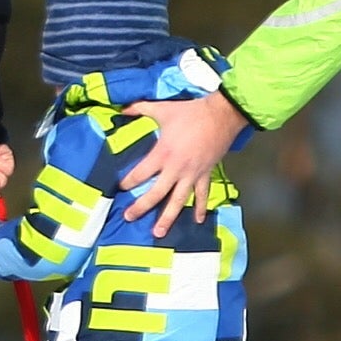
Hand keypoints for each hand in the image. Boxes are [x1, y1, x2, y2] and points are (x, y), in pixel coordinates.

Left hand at [119, 91, 245, 232]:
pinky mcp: (205, 175)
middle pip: (156, 193)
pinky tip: (199, 221)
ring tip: (159, 233)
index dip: (129, 181)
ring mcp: (192, 175)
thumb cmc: (191, 113)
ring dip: (168, 218)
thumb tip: (122, 107)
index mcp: (163, 154)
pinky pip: (202, 195)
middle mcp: (176, 169)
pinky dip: (201, 208)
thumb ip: (140, 108)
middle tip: (129, 217)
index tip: (120, 189)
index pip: (141, 173)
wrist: (220, 116)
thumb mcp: (163, 109)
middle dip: (141, 207)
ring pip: (178, 201)